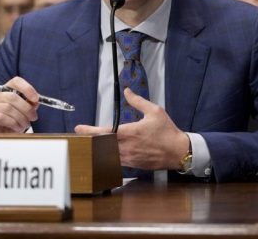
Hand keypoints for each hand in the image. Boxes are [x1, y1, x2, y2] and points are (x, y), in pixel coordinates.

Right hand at [0, 77, 38, 132]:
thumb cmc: (10, 123)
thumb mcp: (22, 112)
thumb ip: (29, 104)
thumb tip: (36, 101)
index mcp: (4, 91)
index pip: (15, 82)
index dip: (27, 88)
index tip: (36, 99)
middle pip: (13, 96)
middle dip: (26, 108)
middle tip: (33, 117)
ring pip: (8, 108)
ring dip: (21, 118)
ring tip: (24, 125)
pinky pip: (2, 117)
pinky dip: (13, 123)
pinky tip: (16, 128)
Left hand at [75, 88, 189, 170]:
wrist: (179, 151)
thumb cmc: (167, 131)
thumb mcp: (154, 111)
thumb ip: (138, 101)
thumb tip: (127, 92)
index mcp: (130, 132)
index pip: (104, 132)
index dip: (89, 130)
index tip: (79, 128)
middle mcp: (127, 147)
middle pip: (102, 145)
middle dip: (90, 140)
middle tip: (81, 135)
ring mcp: (129, 158)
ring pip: (107, 155)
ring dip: (99, 149)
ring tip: (91, 143)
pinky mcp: (133, 165)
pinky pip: (116, 161)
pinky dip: (109, 156)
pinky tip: (106, 153)